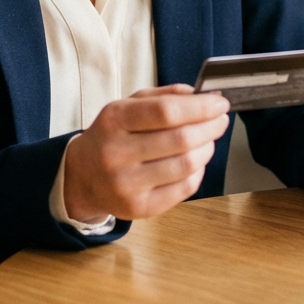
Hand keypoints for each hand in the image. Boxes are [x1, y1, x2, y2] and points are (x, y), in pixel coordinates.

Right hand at [63, 84, 230, 222]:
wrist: (83, 176)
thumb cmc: (113, 135)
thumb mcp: (127, 105)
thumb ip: (164, 95)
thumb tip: (202, 95)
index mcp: (114, 120)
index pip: (166, 112)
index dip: (201, 107)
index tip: (220, 103)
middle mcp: (116, 153)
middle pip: (180, 139)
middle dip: (210, 127)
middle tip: (221, 120)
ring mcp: (127, 184)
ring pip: (186, 165)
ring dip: (207, 148)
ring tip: (209, 139)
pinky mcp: (140, 208)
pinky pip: (184, 189)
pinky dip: (199, 171)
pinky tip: (196, 161)